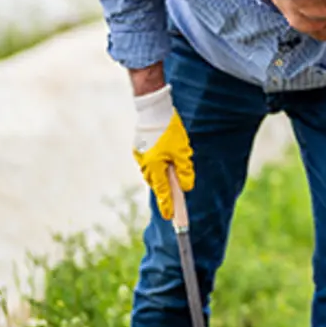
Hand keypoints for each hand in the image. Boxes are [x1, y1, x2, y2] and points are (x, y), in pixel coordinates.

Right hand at [132, 84, 193, 219]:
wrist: (153, 110)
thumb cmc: (169, 130)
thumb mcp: (183, 152)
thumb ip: (185, 171)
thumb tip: (186, 187)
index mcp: (155, 167)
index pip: (163, 192)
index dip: (168, 205)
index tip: (170, 217)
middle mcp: (146, 165)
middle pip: (157, 183)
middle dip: (165, 189)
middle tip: (174, 196)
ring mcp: (140, 156)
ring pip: (153, 173)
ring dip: (162, 175)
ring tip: (171, 170)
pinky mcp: (139, 149)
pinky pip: (149, 163)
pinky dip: (157, 165)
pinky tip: (163, 159)